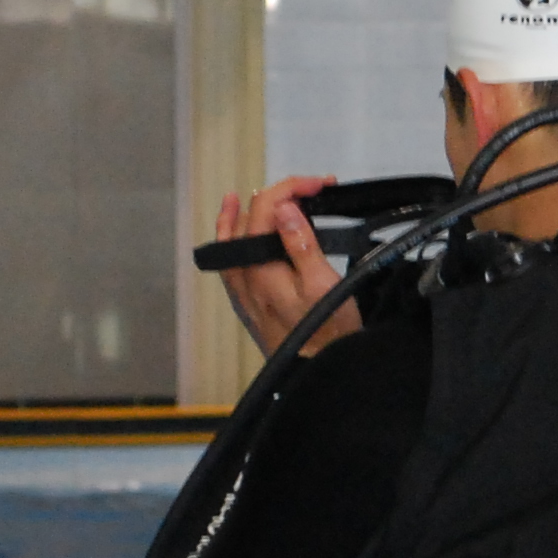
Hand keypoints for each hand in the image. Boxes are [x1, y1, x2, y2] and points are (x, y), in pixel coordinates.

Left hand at [213, 178, 359, 356]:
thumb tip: (284, 208)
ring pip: (231, 239)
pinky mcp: (247, 300)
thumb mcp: (324, 285)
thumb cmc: (326, 332)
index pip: (267, 209)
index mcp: (261, 267)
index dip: (293, 187)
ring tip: (250, 195)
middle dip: (279, 195)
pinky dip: (233, 237)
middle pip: (248, 219)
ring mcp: (241, 289)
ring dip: (244, 213)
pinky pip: (231, 259)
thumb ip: (301, 245)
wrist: (315, 374)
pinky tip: (239, 234)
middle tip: (312, 189)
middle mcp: (244, 275)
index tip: (322, 184)